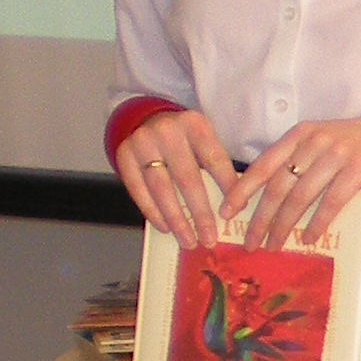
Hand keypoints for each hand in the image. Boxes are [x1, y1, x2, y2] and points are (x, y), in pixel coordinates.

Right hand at [115, 105, 235, 248]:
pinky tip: (165, 228)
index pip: (214, 160)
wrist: (145, 119)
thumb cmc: (183, 139)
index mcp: (194, 125)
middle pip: (187, 179)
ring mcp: (143, 143)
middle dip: (200, 213)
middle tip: (209, 239)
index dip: (226, 188)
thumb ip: (216, 166)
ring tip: (188, 241)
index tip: (233, 215)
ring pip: (162, 189)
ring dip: (176, 219)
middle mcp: (167, 131)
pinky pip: (138, 190)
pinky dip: (153, 212)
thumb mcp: (202, 141)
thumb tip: (237, 208)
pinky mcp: (124, 155)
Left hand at [225, 118, 360, 250]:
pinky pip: (331, 201)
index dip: (242, 190)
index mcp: (300, 134)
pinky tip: (308, 238)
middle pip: (279, 185)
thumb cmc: (358, 146)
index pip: (263, 165)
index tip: (226, 212)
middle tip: (250, 242)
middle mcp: (314, 141)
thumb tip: (270, 199)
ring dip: (284, 225)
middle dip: (261, 217)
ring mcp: (337, 154)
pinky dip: (317, 222)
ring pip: (301, 196)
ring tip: (274, 245)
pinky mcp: (359, 168)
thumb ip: (299, 160)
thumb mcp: (323, 143)